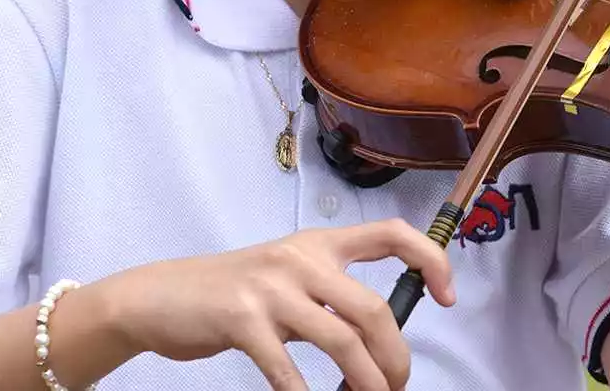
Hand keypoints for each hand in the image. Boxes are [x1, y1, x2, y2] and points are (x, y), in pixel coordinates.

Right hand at [101, 219, 454, 390]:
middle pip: (372, 307)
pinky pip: (287, 367)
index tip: (448, 296)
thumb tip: (380, 337)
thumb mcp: (286, 277)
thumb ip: (328, 293)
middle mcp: (300, 258)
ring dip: (366, 382)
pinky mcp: (241, 320)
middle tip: (397, 386)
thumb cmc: (232, 293)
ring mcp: (270, 287)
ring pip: (341, 339)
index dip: (430, 260)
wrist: (160, 296)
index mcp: (318, 243)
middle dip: (395, 356)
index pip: (391, 234)